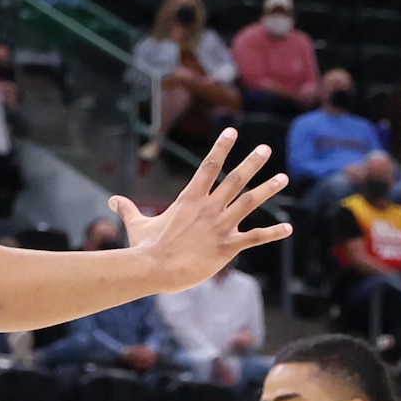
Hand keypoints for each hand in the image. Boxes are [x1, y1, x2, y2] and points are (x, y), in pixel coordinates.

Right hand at [109, 131, 293, 286]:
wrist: (154, 268)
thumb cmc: (145, 248)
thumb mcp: (136, 224)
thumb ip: (128, 209)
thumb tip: (112, 200)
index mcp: (189, 199)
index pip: (208, 166)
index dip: (221, 147)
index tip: (232, 131)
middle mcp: (209, 208)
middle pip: (235, 179)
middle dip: (252, 163)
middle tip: (265, 149)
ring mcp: (220, 226)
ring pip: (249, 202)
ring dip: (268, 189)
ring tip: (283, 177)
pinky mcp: (228, 247)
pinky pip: (255, 238)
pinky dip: (273, 233)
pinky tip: (288, 229)